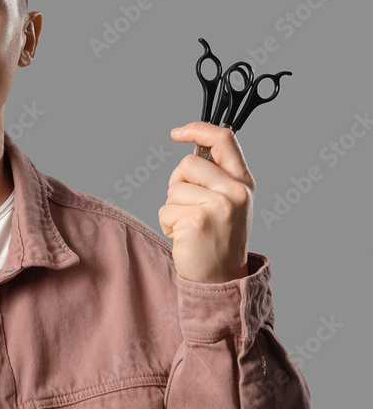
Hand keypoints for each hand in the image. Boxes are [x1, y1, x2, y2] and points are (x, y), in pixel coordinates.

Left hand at [158, 121, 253, 282]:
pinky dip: (167, 225)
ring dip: (172, 208)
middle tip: (189, 209)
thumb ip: (215, 176)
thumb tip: (191, 148)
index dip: (198, 129)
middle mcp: (236, 192)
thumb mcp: (229, 203)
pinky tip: (184, 238)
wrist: (221, 279)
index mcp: (244, 183)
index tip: (178, 132)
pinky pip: (165, 209)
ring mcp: (218, 205)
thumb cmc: (218, 240)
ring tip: (189, 227)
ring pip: (173, 188)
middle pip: (188, 163)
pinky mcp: (197, 219)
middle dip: (178, 183)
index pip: (224, 139)